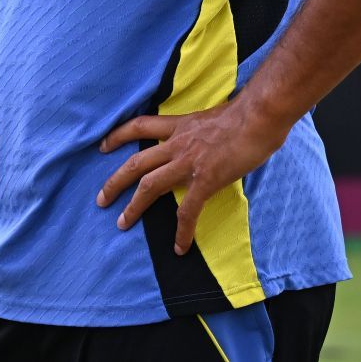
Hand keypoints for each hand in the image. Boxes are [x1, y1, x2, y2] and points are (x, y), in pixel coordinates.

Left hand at [95, 99, 287, 254]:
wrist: (259, 117)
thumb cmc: (245, 114)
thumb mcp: (211, 117)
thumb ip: (200, 130)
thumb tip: (203, 140)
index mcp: (178, 126)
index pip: (139, 126)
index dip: (118, 135)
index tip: (103, 146)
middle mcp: (177, 143)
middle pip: (136, 163)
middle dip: (115, 182)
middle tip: (101, 199)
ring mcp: (188, 163)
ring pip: (150, 185)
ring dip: (134, 206)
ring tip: (122, 223)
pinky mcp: (205, 180)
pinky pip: (188, 210)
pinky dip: (182, 231)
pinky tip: (179, 247)